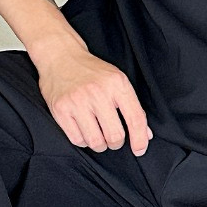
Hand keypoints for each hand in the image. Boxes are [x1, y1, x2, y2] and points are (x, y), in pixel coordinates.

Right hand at [36, 42, 153, 154]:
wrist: (61, 56)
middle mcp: (98, 92)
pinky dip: (83, 140)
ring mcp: (77, 101)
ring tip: (98, 134)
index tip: (139, 150)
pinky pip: (77, 140)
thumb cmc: (93, 72)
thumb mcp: (118, 81)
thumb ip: (133, 108)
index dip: (140, 139)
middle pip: (115, 135)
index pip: (135, 119)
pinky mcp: (60, 110)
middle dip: (116, 143)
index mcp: (117, 84)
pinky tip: (84, 130)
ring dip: (99, 144)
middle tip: (113, 138)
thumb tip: (146, 135)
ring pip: (95, 142)